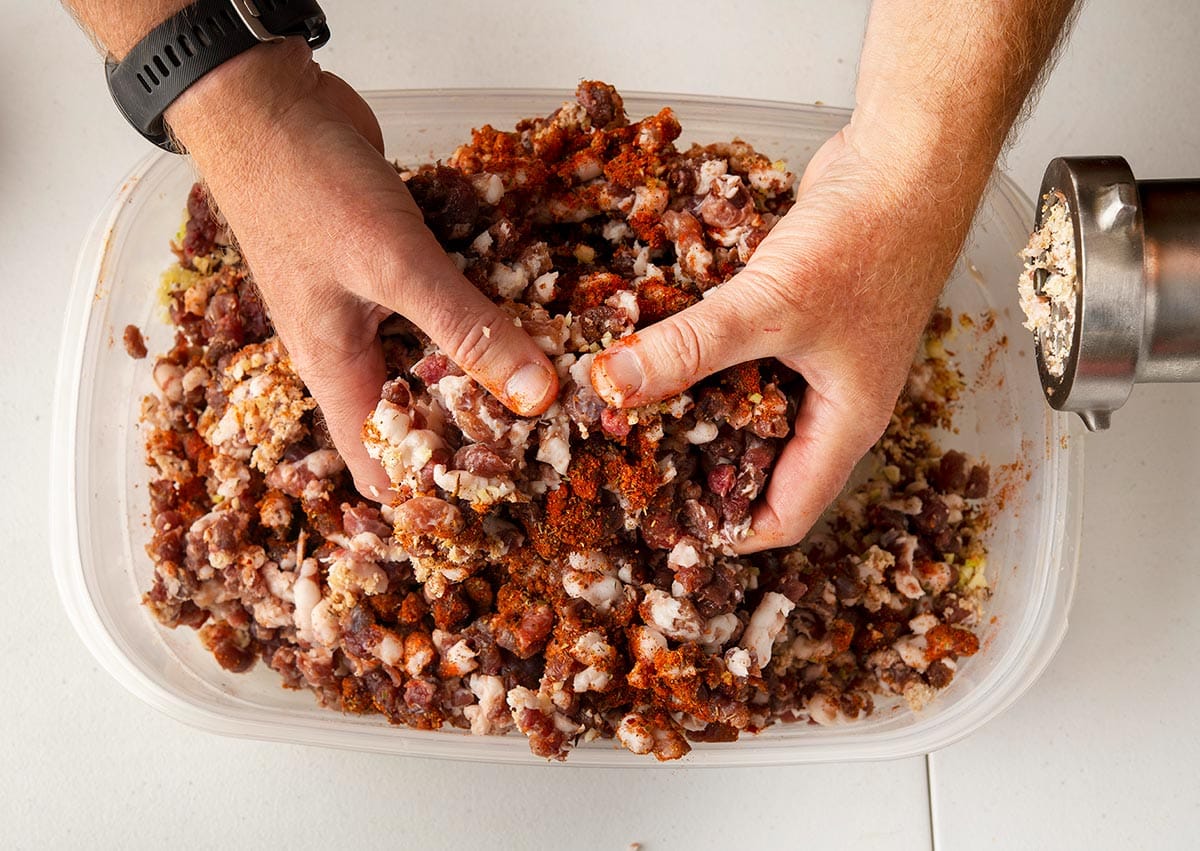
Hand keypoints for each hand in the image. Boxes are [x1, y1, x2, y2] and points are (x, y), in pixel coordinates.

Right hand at [165, 40, 557, 497]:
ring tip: (557, 373)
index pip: (385, 471)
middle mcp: (352, 352)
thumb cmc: (308, 187)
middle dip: (478, 427)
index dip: (437, 494)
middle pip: (420, 419)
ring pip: (436, 360)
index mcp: (336, 374)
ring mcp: (370, 308)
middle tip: (556, 427)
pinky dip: (477, 312)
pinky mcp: (390, 269)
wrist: (267, 101)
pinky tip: (527, 305)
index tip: (509, 491)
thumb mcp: (393, 265)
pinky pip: (440, 309)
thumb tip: (534, 396)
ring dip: (485, 365)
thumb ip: (465, 328)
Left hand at [591, 120, 975, 551]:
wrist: (906, 161)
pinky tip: (659, 351)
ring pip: (748, 408)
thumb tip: (608, 385)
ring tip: (630, 414)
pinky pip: (746, 359)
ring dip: (698, 411)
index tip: (660, 529)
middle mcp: (833, 404)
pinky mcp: (799, 318)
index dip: (728, 533)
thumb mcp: (769, 306)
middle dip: (701, 472)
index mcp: (844, 428)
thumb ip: (688, 348)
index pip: (785, 516)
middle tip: (629, 470)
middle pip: (762, 467)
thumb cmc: (865, 242)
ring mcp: (817, 359)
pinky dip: (707, 362)